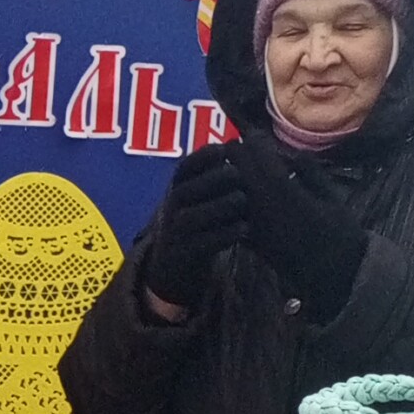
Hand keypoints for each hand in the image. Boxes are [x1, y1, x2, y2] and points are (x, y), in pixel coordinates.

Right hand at [138, 147, 249, 313]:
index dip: (201, 157)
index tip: (224, 149)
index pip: (183, 169)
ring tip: (242, 199)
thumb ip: (214, 178)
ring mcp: (174, 233)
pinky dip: (223, 235)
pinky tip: (244, 228)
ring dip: (218, 206)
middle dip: (210, 180)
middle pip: (185, 191)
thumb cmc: (197, 224)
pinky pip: (201, 244)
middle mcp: (170, 210)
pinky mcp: (183, 255)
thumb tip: (243, 146)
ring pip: (191, 217)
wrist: (174, 267)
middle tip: (237, 173)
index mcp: (176, 191)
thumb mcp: (198, 199)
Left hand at [231, 134, 367, 322]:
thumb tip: (294, 154)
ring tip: (239, 169)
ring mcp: (253, 222)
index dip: (255, 141)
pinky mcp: (250, 239)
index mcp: (283, 189)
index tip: (255, 134)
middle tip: (241, 147)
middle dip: (237, 155)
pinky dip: (233, 201)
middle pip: (237, 169)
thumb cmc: (339, 231)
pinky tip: (239, 197)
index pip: (258, 155)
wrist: (333, 273)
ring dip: (233, 177)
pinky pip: (234, 213)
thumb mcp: (331, 196)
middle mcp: (262, 203)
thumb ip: (310, 172)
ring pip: (231, 190)